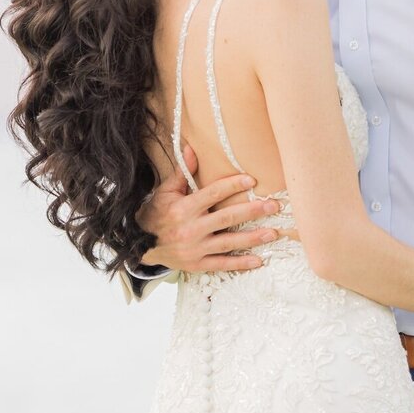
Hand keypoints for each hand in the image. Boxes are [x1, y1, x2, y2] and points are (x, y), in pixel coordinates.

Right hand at [135, 144, 282, 272]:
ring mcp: (195, 249)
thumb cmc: (156, 214)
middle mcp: (191, 228)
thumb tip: (191, 148)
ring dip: (253, 238)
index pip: (212, 194)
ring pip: (229, 242)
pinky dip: (241, 263)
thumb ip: (182, 172)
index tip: (252, 180)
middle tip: (274, 205)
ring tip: (274, 233)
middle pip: (227, 218)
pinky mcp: (197, 264)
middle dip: (253, 211)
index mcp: (183, 208)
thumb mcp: (165, 191)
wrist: (139, 245)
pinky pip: (222, 264)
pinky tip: (259, 260)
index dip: (232, 186)